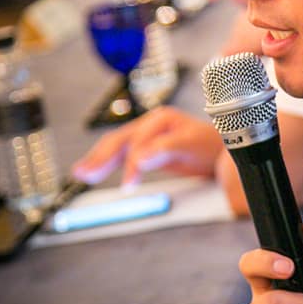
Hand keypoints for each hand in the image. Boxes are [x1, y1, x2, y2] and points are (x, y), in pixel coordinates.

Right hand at [72, 106, 223, 186]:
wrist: (222, 149)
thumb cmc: (209, 144)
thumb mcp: (190, 145)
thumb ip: (165, 150)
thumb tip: (139, 158)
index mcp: (161, 120)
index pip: (139, 142)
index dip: (133, 163)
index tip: (129, 184)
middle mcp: (151, 125)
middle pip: (120, 140)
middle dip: (102, 157)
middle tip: (84, 173)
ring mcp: (147, 135)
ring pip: (117, 146)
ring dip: (98, 160)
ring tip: (80, 173)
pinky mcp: (145, 147)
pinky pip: (121, 153)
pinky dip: (107, 162)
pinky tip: (93, 170)